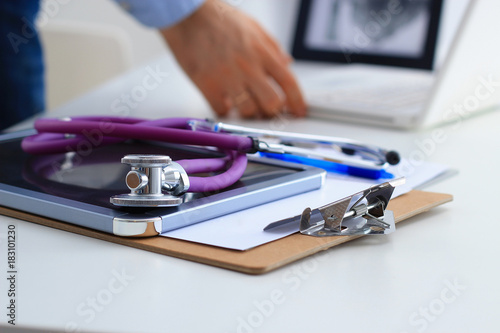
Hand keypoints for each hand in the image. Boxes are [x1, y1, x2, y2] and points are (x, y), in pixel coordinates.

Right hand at [160, 0, 305, 117]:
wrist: (187, 16)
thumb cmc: (217, 19)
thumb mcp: (254, 27)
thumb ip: (273, 48)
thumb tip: (287, 64)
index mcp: (262, 52)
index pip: (289, 82)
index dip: (298, 101)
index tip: (299, 111)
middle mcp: (248, 66)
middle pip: (272, 103)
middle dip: (272, 110)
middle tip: (267, 109)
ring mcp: (228, 78)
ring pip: (248, 111)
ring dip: (249, 112)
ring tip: (244, 103)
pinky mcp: (208, 86)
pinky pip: (223, 111)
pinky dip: (226, 110)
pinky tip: (225, 101)